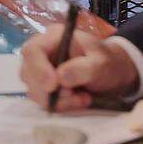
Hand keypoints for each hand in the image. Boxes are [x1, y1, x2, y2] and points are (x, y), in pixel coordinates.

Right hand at [19, 26, 138, 111]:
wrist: (114, 74)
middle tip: (74, 94)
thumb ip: (83, 68)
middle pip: (28, 73)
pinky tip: (79, 101)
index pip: (32, 50)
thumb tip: (60, 78)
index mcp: (53, 37)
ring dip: (58, 100)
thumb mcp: (101, 62)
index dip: (38, 69)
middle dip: (49, 90)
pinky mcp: (45, 88)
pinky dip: (61, 106)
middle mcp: (43, 53)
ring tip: (83, 98)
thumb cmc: (107, 62)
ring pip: (34, 90)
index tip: (53, 86)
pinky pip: (43, 101)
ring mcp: (41, 71)